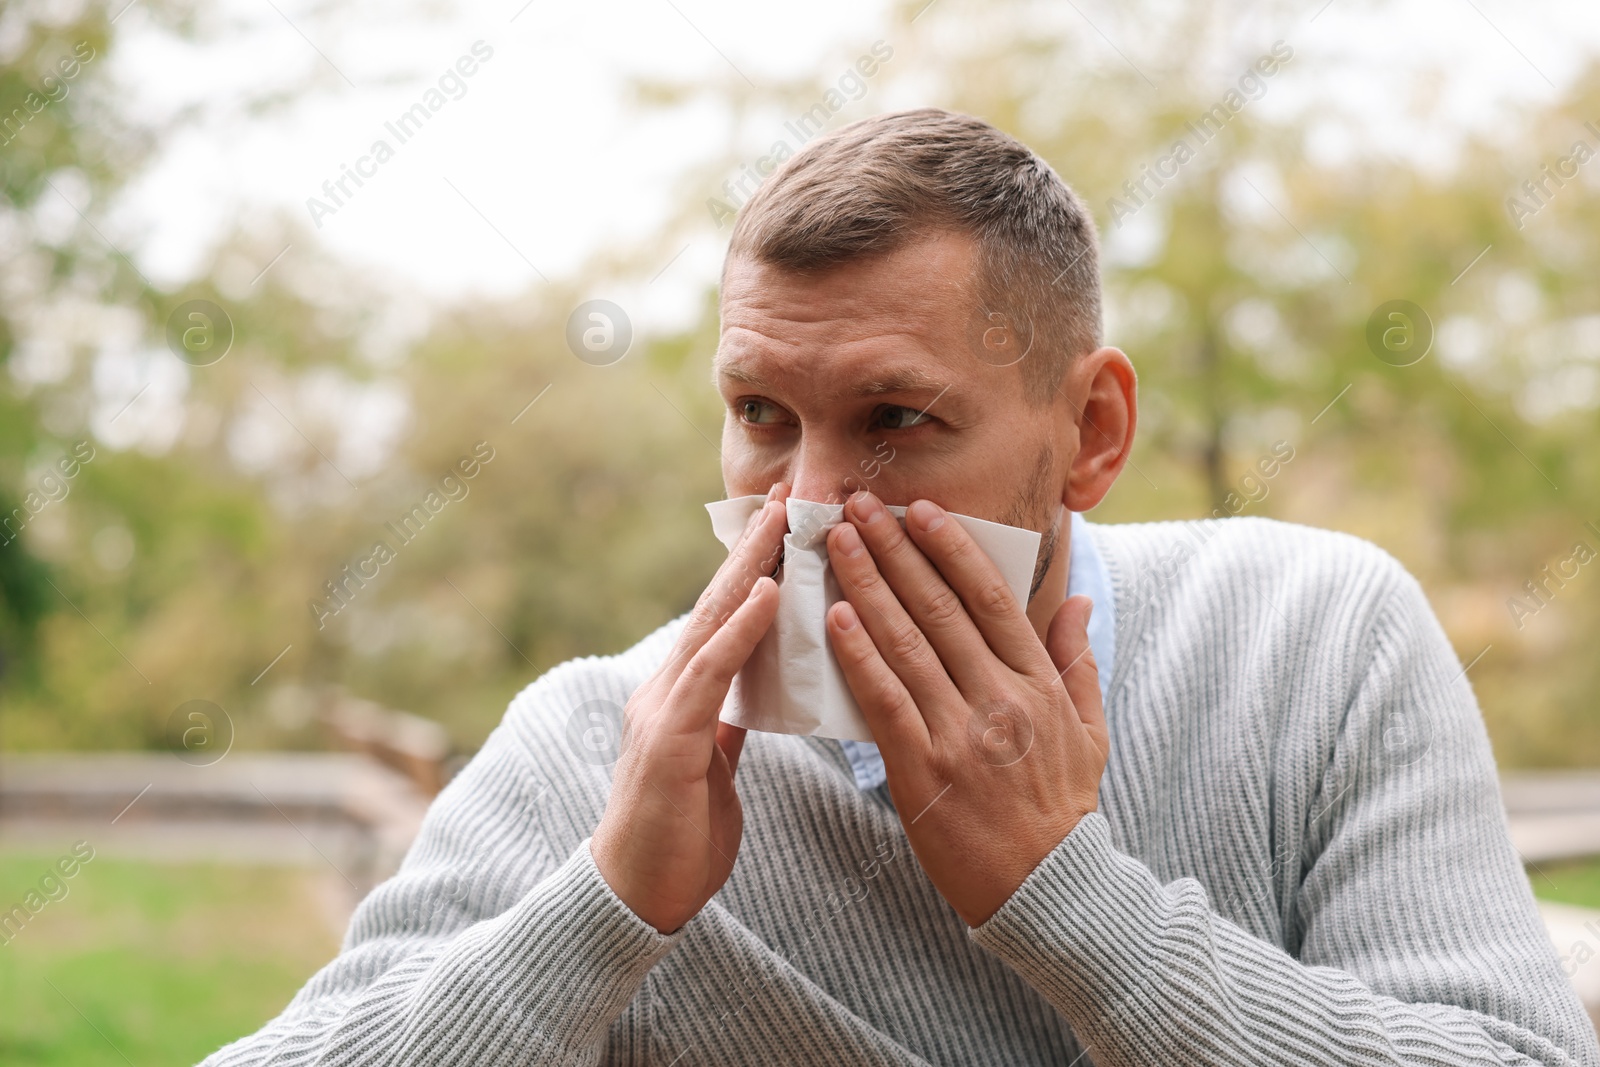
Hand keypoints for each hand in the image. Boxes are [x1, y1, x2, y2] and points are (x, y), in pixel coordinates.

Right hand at [591, 484, 788, 932]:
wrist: (636, 899)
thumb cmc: (678, 837)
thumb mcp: (713, 767)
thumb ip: (725, 722)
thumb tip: (754, 691)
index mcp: (679, 695)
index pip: (721, 618)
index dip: (753, 568)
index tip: (787, 523)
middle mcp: (665, 689)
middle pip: (715, 603)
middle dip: (753, 547)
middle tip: (789, 493)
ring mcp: (662, 710)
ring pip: (711, 623)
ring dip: (750, 567)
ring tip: (785, 520)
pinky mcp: (669, 741)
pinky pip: (712, 674)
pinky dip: (741, 630)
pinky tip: (770, 594)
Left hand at [823, 491, 1108, 926]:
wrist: (1049, 889)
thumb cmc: (1063, 807)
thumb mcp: (1089, 729)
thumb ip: (1076, 660)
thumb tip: (1077, 599)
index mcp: (1037, 682)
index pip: (991, 597)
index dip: (952, 547)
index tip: (919, 510)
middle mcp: (1000, 697)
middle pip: (940, 607)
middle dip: (895, 550)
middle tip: (858, 506)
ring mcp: (961, 732)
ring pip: (907, 642)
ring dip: (867, 585)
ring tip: (836, 543)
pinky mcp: (923, 769)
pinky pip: (884, 700)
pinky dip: (858, 654)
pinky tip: (834, 617)